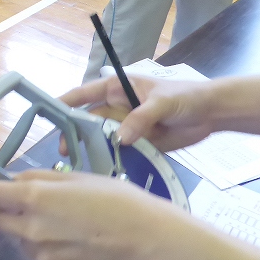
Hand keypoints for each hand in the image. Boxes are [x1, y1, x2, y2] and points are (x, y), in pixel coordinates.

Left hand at [0, 170, 190, 259]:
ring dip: (32, 230)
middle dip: (9, 211)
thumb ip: (39, 178)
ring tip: (70, 224)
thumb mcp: (76, 177)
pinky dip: (50, 248)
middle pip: (1, 220)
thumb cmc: (116, 199)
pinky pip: (41, 257)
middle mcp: (32, 228)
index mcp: (36, 197)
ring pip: (22, 240)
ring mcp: (42, 256)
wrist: (146, 239)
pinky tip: (77, 242)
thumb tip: (13, 181)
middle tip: (39, 203)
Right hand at [60, 74, 216, 150]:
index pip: (85, 93)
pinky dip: (109, 160)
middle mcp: (118, 107)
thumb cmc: (186, 96)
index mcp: (118, 88)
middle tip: (64, 149)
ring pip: (101, 138)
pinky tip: (99, 171)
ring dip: (89, 148)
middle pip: (89, 119)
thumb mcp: (163, 102)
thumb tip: (120, 139)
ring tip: (76, 163)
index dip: (65, 102)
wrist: (212, 113)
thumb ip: (141, 118)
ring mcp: (127, 126)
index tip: (47, 113)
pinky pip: (119, 152)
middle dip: (74, 131)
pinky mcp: (138, 143)